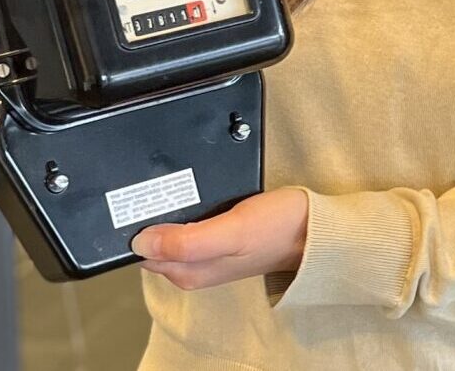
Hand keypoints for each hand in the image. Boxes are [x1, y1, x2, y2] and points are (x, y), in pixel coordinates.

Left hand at [131, 188, 309, 290]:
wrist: (315, 226)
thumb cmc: (278, 229)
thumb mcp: (231, 232)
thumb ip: (186, 241)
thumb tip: (140, 242)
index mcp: (188, 272)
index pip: (142, 251)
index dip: (139, 225)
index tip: (144, 201)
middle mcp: (193, 266)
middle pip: (153, 240)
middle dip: (151, 215)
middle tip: (160, 186)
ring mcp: (206, 251)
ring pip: (170, 230)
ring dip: (168, 209)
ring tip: (173, 183)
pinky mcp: (219, 236)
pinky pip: (189, 223)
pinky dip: (186, 207)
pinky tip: (193, 192)